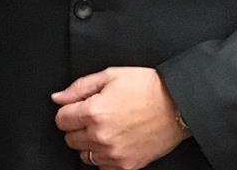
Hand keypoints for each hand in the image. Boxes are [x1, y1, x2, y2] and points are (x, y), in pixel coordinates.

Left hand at [51, 67, 187, 169]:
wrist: (178, 106)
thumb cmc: (147, 87)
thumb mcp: (110, 76)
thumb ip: (79, 88)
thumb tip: (58, 98)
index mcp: (94, 112)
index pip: (61, 120)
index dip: (68, 111)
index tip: (77, 108)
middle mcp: (101, 136)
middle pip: (70, 138)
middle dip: (78, 126)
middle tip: (94, 116)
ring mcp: (114, 154)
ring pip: (84, 155)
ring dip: (89, 143)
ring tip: (106, 128)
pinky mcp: (127, 165)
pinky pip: (102, 166)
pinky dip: (104, 156)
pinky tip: (114, 141)